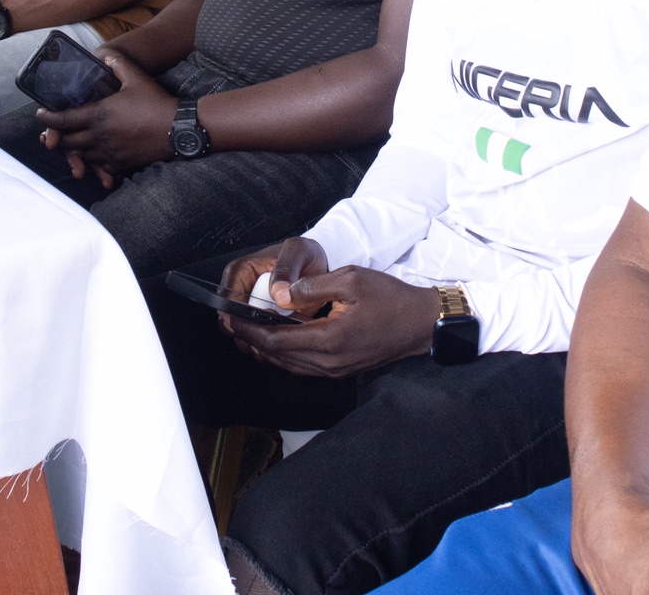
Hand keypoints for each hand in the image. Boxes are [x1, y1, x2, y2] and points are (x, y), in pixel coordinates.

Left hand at [38, 50, 173, 184]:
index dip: (48, 118)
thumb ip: (118, 64)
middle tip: (51, 133)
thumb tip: (106, 55)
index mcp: (98, 115)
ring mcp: (109, 152)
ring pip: (81, 156)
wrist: (178, 129)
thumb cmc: (157, 102)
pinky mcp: (121, 164)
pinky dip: (94, 163)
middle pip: (66, 142)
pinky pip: (100, 167)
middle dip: (56, 138)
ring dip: (74, 151)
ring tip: (72, 144)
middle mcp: (99, 137)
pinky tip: (95, 157)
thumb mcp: (137, 77)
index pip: (63, 120)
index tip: (40, 115)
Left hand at [220, 245, 437, 378]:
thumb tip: (280, 294)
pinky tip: (274, 338)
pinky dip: (282, 352)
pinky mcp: (339, 370)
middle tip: (228, 323)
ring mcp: (334, 370)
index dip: (248, 329)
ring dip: (264, 347)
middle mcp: (328, 363)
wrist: (420, 324)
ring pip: (287, 364)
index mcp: (329, 340)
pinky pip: (301, 365)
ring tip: (244, 329)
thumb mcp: (351, 279)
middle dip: (249, 339)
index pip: (275, 340)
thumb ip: (313, 286)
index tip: (229, 317)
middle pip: (276, 356)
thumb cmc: (390, 298)